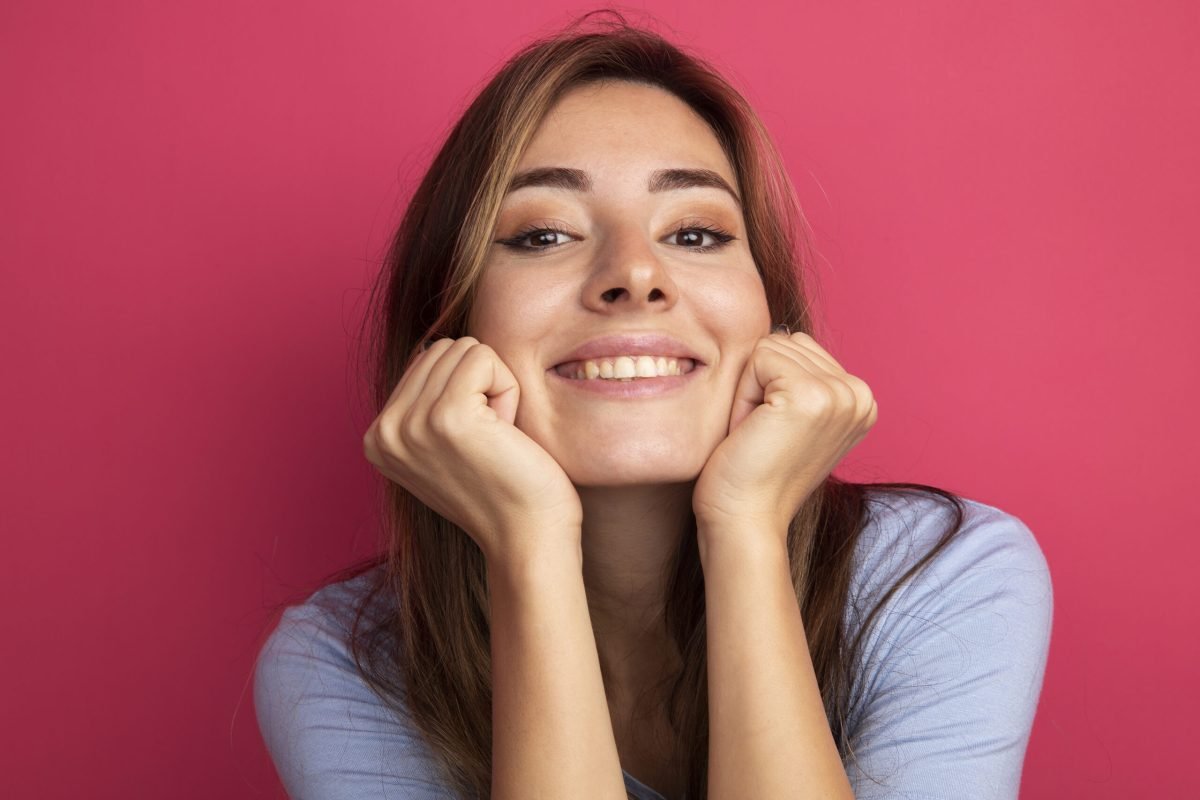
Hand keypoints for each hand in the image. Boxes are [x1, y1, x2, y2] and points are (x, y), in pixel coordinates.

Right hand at [362, 337, 583, 562]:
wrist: (527, 537)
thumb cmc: (503, 489)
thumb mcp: (444, 446)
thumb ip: (425, 402)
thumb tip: (429, 348)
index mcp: (377, 438)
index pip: (424, 360)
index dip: (465, 393)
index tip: (472, 446)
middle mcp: (383, 431)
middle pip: (442, 349)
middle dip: (480, 386)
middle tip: (490, 440)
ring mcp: (410, 424)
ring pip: (465, 350)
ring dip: (496, 389)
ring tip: (496, 439)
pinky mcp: (447, 416)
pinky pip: (485, 359)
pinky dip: (508, 391)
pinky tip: (506, 434)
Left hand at [692, 331, 877, 544]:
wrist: (746, 519)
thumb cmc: (755, 473)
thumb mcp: (791, 419)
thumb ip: (800, 378)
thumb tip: (783, 331)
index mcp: (861, 399)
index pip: (799, 348)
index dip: (771, 386)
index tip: (775, 433)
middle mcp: (860, 394)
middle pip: (786, 343)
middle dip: (760, 385)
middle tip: (763, 435)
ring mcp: (840, 394)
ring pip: (771, 348)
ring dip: (750, 391)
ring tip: (759, 434)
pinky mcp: (811, 395)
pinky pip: (757, 358)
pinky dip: (742, 395)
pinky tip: (752, 431)